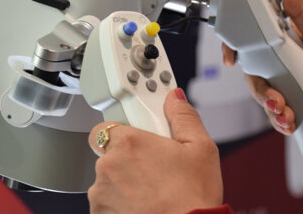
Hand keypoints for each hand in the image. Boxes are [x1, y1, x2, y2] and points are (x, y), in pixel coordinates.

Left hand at [87, 89, 222, 213]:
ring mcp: (101, 194)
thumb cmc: (193, 197)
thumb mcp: (201, 148)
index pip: (107, 126)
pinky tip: (146, 206)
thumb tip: (175, 99)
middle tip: (155, 167)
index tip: (141, 139)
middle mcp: (108, 167)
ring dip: (124, 183)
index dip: (126, 132)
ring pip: (108, 181)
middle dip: (129, 159)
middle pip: (109, 154)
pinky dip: (122, 204)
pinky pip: (108, 203)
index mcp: (129, 143)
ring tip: (154, 191)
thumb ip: (184, 117)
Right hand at [223, 0, 302, 134]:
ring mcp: (283, 85)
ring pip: (261, 97)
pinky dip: (280, 121)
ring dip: (271, 108)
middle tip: (275, 98)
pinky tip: (291, 122)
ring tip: (286, 112)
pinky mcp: (289, 106)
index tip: (231, 58)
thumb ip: (302, 10)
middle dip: (260, 89)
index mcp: (282, 40)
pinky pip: (274, 116)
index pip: (250, 39)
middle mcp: (278, 63)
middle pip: (252, 74)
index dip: (235, 46)